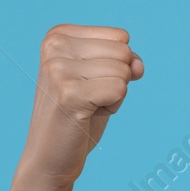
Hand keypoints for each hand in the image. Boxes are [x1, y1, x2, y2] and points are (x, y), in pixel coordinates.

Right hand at [16, 24, 143, 189]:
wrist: (51, 155)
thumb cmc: (79, 114)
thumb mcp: (103, 76)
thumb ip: (125, 61)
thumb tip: (138, 66)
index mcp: (58, 35)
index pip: (120, 37)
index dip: (115, 65)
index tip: (88, 83)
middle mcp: (54, 46)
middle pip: (123, 52)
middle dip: (116, 80)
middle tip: (88, 98)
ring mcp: (59, 69)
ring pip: (123, 71)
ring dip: (113, 95)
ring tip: (86, 107)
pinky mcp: (69, 93)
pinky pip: (120, 89)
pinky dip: (113, 107)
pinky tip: (87, 115)